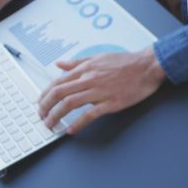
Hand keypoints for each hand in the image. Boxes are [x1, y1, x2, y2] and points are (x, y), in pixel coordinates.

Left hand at [38, 47, 165, 134]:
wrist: (147, 66)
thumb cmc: (125, 62)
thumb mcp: (98, 57)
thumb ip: (77, 62)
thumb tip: (60, 64)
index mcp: (85, 69)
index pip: (57, 82)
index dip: (45, 94)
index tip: (40, 103)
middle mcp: (89, 79)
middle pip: (59, 94)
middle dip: (45, 107)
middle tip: (41, 116)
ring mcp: (100, 92)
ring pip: (70, 104)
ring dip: (56, 116)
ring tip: (51, 125)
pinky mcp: (111, 103)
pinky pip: (90, 115)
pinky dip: (78, 124)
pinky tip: (72, 130)